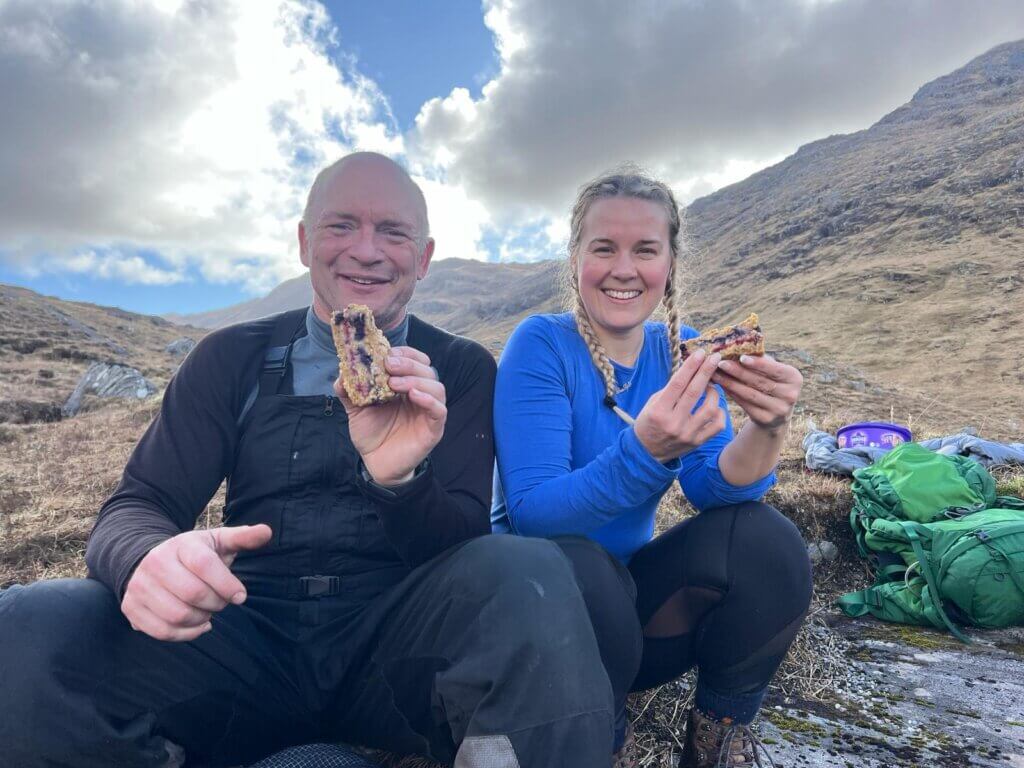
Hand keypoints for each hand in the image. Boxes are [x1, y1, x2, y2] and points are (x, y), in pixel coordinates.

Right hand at [121, 524, 271, 641]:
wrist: (149, 561)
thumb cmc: (193, 554)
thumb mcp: (216, 542)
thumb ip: (242, 538)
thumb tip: (267, 532)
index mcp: (180, 545)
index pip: (205, 565)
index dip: (228, 585)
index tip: (241, 596)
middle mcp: (155, 563)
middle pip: (194, 594)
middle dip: (217, 603)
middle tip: (222, 602)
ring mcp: (139, 587)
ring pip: (179, 615)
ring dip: (202, 619)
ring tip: (208, 611)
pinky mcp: (131, 608)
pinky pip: (163, 631)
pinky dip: (186, 634)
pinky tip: (198, 624)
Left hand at [335, 346, 445, 485]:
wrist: (375, 464)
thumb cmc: (371, 434)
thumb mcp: (356, 409)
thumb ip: (349, 391)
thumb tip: (341, 374)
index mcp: (406, 385)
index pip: (415, 360)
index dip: (404, 353)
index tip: (387, 352)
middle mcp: (421, 394)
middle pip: (427, 369)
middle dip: (408, 363)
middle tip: (389, 365)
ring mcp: (428, 412)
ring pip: (436, 387)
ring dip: (416, 379)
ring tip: (394, 383)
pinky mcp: (433, 429)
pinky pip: (440, 410)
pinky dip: (429, 400)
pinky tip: (413, 396)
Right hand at [633, 349, 726, 462]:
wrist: (647, 452)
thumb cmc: (649, 421)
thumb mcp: (653, 403)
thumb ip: (671, 389)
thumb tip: (691, 369)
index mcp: (659, 411)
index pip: (678, 384)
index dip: (690, 366)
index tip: (700, 353)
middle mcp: (674, 423)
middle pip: (694, 392)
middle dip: (706, 371)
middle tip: (715, 357)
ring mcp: (687, 434)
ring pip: (710, 408)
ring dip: (714, 393)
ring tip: (711, 386)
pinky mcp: (697, 442)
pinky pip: (717, 425)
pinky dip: (719, 412)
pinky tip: (714, 406)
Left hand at [712, 354, 802, 431]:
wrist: (776, 414)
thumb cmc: (772, 383)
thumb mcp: (773, 372)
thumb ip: (762, 360)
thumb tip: (739, 348)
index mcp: (794, 378)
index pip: (775, 369)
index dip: (758, 363)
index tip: (741, 357)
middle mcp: (790, 395)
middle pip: (759, 381)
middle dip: (738, 371)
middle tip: (720, 363)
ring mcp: (778, 409)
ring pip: (749, 394)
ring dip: (730, 383)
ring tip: (715, 374)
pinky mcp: (765, 419)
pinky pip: (744, 404)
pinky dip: (731, 393)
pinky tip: (721, 385)